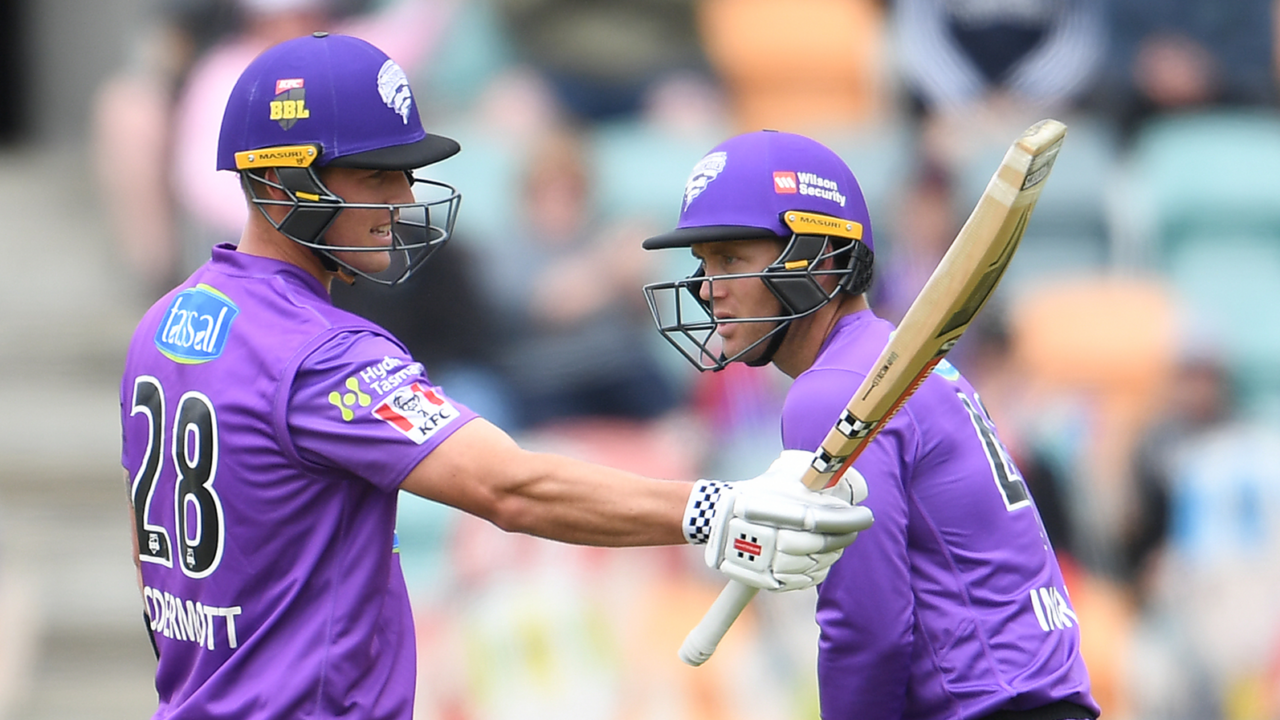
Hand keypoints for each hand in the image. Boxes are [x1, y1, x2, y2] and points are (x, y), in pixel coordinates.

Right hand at [683, 450, 872, 590]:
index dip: (851, 520)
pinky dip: (817, 571)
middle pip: (825, 544)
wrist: (719, 520)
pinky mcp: (770, 580)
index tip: (866, 516)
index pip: (828, 520)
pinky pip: (805, 580)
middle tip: (851, 529)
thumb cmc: (757, 493)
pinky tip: (820, 560)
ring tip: (834, 543)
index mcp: (782, 511)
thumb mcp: (783, 475)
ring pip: (817, 564)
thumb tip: (846, 483)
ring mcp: (773, 563)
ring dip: (832, 554)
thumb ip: (814, 478)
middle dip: (844, 537)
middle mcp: (777, 539)